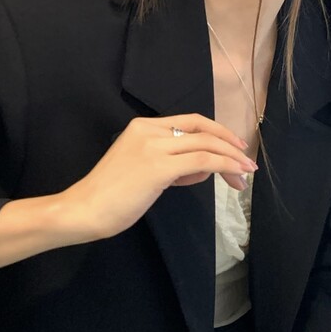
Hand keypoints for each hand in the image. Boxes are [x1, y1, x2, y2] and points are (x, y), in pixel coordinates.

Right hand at [67, 114, 256, 239]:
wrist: (84, 209)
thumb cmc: (110, 196)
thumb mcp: (143, 171)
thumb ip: (171, 164)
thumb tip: (202, 168)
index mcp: (142, 126)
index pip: (191, 122)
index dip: (218, 132)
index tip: (234, 147)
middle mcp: (149, 130)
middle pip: (202, 130)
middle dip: (230, 146)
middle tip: (246, 164)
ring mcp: (154, 147)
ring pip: (206, 144)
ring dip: (232, 158)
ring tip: (244, 175)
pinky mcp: (159, 167)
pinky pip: (202, 161)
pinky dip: (224, 166)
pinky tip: (234, 175)